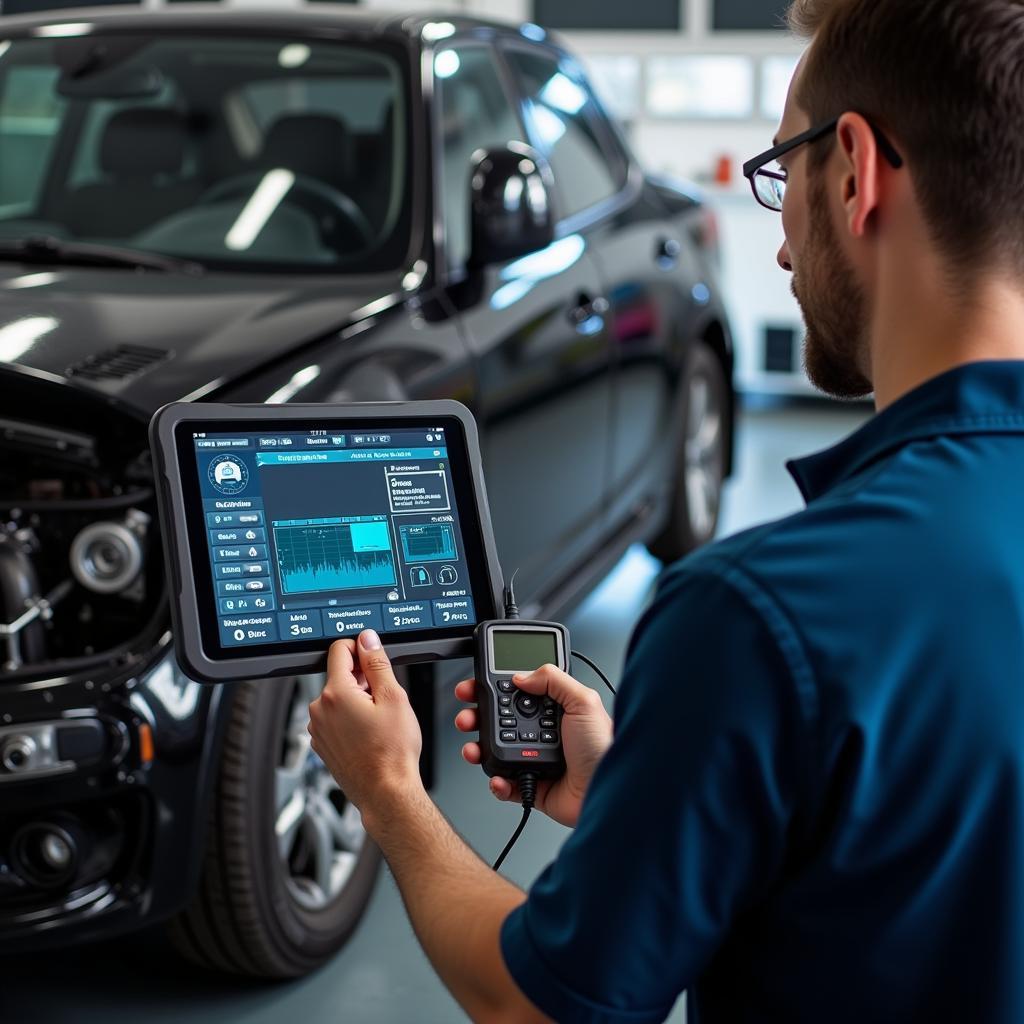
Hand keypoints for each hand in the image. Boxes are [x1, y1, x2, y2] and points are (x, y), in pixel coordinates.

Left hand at [308, 631, 423, 832]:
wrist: (386, 792)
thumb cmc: (392, 753)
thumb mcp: (394, 698)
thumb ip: (377, 663)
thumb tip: (368, 640)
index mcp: (335, 694)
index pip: (339, 650)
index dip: (360, 648)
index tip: (374, 656)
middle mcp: (320, 710)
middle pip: (339, 675)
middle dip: (362, 678)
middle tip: (384, 696)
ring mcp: (318, 729)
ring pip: (338, 698)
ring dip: (356, 699)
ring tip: (379, 718)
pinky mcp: (323, 744)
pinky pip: (335, 719)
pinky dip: (350, 718)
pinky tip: (369, 732)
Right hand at [455, 664, 612, 827]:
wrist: (611, 792)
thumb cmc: (605, 748)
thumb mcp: (583, 702)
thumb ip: (553, 679)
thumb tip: (522, 674)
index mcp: (554, 709)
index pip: (516, 693)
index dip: (493, 688)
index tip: (475, 685)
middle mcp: (542, 732)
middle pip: (498, 720)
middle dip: (476, 716)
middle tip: (467, 715)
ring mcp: (535, 758)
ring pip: (496, 750)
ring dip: (478, 748)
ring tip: (473, 749)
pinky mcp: (533, 786)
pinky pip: (505, 784)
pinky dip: (496, 782)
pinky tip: (498, 777)